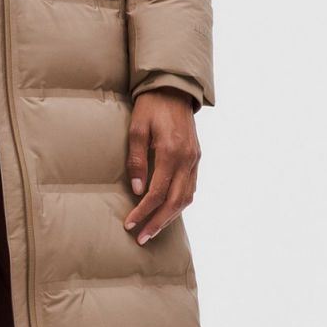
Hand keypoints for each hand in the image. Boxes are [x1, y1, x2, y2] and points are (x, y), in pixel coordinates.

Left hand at [124, 87, 199, 243]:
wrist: (173, 89)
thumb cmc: (150, 107)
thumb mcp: (137, 129)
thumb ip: (136, 160)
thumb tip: (138, 190)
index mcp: (170, 152)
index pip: (157, 193)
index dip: (143, 212)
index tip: (130, 224)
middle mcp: (187, 159)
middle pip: (174, 202)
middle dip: (157, 223)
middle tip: (142, 238)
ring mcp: (194, 159)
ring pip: (186, 198)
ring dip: (170, 217)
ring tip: (153, 230)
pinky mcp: (197, 158)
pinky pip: (191, 187)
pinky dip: (179, 203)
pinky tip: (167, 211)